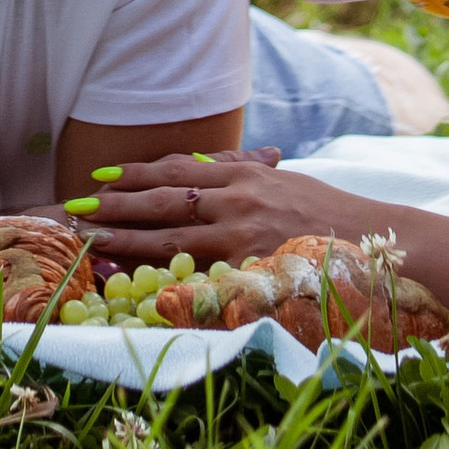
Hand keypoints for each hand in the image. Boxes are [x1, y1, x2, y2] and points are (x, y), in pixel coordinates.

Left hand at [73, 144, 334, 267]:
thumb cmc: (327, 212)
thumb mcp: (283, 181)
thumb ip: (243, 171)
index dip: (137, 174)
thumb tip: (205, 163)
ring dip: (126, 242)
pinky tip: (135, 285)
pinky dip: (164, 281)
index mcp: (244, 176)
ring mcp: (243, 241)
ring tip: (90, 242)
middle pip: (164, 203)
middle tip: (76, 209)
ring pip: (171, 241)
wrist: (373, 244)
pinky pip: (198, 279)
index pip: (178, 171)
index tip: (102, 177)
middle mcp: (238, 203)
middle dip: (116, 206)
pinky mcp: (250, 276)